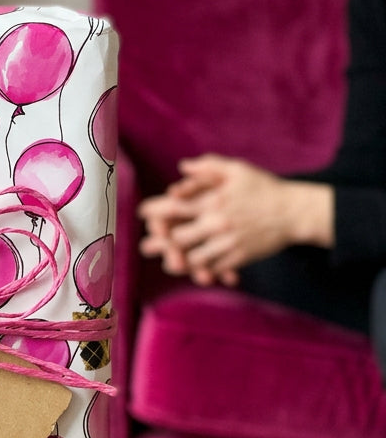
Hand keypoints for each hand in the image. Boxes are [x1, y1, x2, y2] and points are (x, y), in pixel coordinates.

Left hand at [138, 155, 332, 286]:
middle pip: (177, 238)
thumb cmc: (263, 188)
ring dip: (178, 261)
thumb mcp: (237, 170)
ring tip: (169, 261)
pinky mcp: (238, 256)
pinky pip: (214, 268)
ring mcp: (227, 241)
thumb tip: (182, 167)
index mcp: (213, 200)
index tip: (143, 213)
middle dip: (160, 242)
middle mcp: (217, 222)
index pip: (175, 207)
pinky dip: (203, 271)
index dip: (154, 211)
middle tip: (147, 246)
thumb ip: (208, 167)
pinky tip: (196, 270)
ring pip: (193, 258)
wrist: (294, 211)